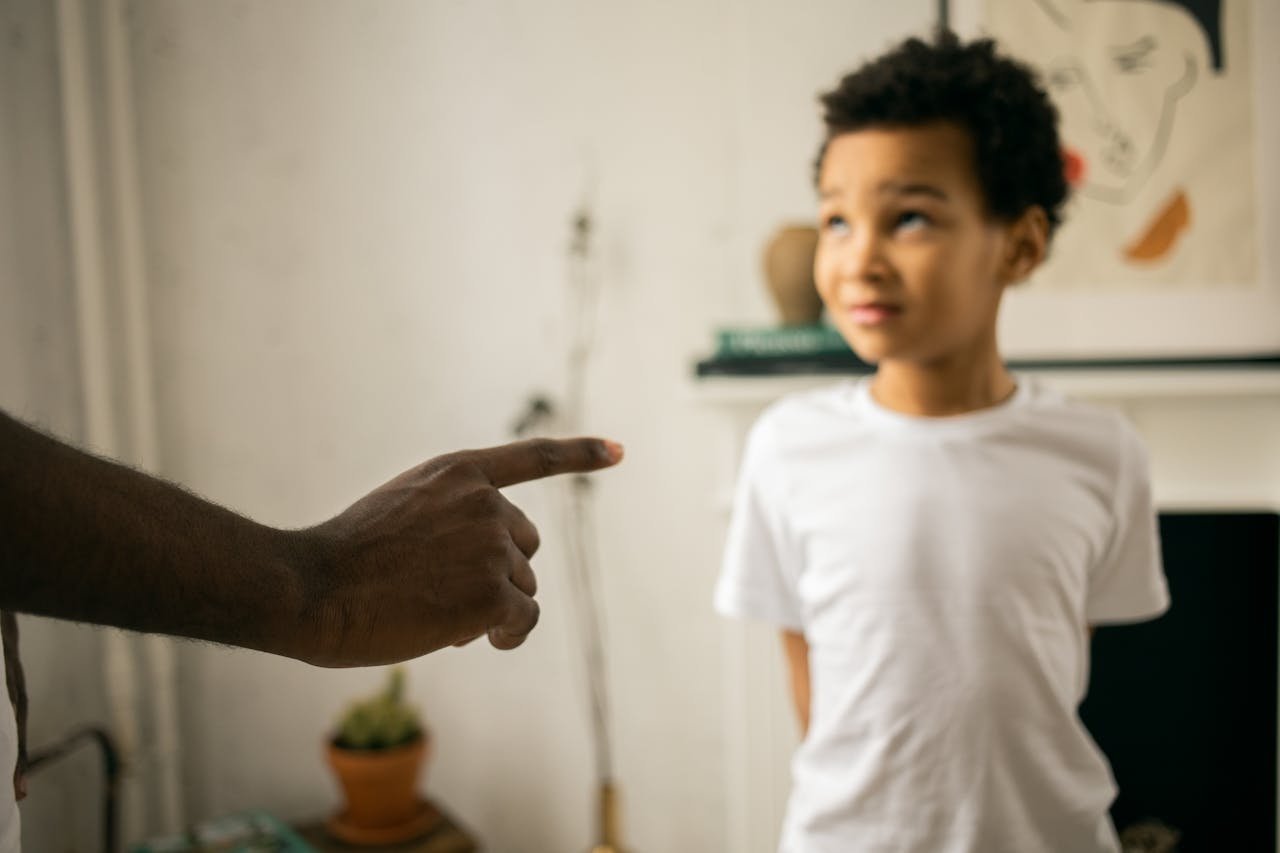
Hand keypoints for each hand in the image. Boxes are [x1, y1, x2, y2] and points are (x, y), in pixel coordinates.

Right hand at [295, 437, 622, 666]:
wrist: (312, 588)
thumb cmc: (344, 559)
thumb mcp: (400, 510)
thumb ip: (451, 518)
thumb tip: (502, 579)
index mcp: (458, 471)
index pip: (532, 457)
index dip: (581, 454)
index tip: (620, 450)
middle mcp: (483, 501)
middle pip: (524, 547)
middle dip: (497, 573)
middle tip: (440, 592)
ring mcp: (490, 546)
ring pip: (522, 587)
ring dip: (492, 608)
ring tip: (434, 612)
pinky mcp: (492, 593)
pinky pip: (522, 620)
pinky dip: (507, 636)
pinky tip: (473, 639)